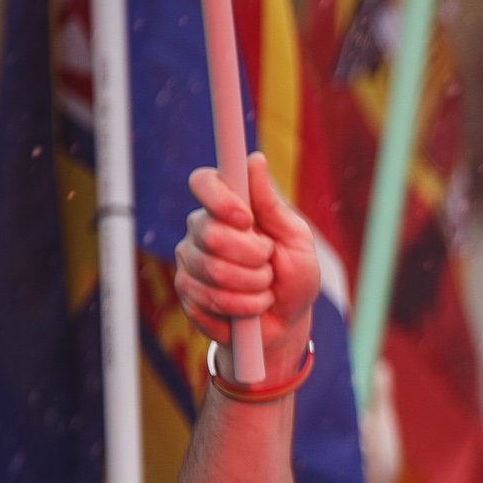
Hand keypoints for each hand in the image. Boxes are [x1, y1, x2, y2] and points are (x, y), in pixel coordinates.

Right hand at [174, 153, 316, 377]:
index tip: (245, 218)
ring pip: (214, 271)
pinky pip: (211, 299)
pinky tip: (251, 308)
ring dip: (254, 286)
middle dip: (253, 256)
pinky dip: (244, 307)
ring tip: (264, 288)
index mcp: (226, 209)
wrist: (286, 322)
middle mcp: (201, 230)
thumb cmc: (293, 275)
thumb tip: (255, 159)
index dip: (220, 198)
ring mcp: (190, 262)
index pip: (203, 183)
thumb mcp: (295, 239)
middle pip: (211, 234)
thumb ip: (272, 204)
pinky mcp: (187, 294)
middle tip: (268, 263)